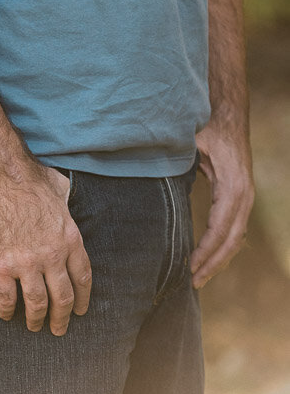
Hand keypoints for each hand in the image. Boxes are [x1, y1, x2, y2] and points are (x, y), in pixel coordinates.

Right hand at [0, 163, 91, 335]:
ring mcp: (26, 263)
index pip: (82, 278)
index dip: (82, 299)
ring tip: (34, 326)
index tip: (79, 311)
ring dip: (36, 319)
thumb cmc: (26, 176)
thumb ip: (65, 199)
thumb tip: (66, 195)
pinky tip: (6, 315)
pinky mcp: (0, 266)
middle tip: (59, 329)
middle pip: (62, 297)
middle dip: (61, 318)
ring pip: (36, 303)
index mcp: (69, 239)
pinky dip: (7, 310)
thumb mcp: (58, 187)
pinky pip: (6, 298)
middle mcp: (52, 256)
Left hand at [191, 116, 253, 288]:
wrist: (228, 110)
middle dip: (213, 263)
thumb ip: (174, 160)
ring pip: (237, 237)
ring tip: (199, 277)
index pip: (220, 227)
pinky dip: (223, 246)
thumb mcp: (189, 141)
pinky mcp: (240, 195)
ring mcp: (245, 196)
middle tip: (192, 282)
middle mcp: (244, 194)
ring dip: (220, 259)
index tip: (190, 267)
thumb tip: (147, 173)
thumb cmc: (206, 124)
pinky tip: (208, 257)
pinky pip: (235, 228)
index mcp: (233, 185)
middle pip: (232, 239)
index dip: (206, 250)